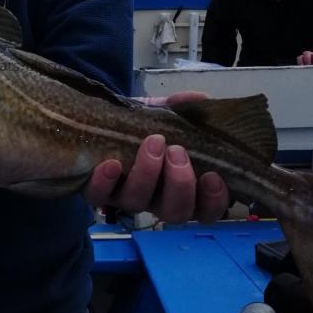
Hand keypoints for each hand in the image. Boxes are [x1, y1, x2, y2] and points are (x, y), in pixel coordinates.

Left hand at [84, 91, 229, 223]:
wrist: (105, 122)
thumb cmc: (146, 126)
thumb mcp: (168, 115)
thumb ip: (186, 110)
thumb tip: (200, 99)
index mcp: (182, 188)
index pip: (206, 210)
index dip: (213, 201)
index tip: (213, 175)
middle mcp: (156, 200)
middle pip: (174, 213)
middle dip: (180, 184)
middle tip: (177, 151)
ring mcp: (126, 198)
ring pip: (138, 203)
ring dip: (147, 174)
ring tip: (153, 142)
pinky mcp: (99, 193)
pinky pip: (100, 196)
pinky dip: (105, 182)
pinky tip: (112, 163)